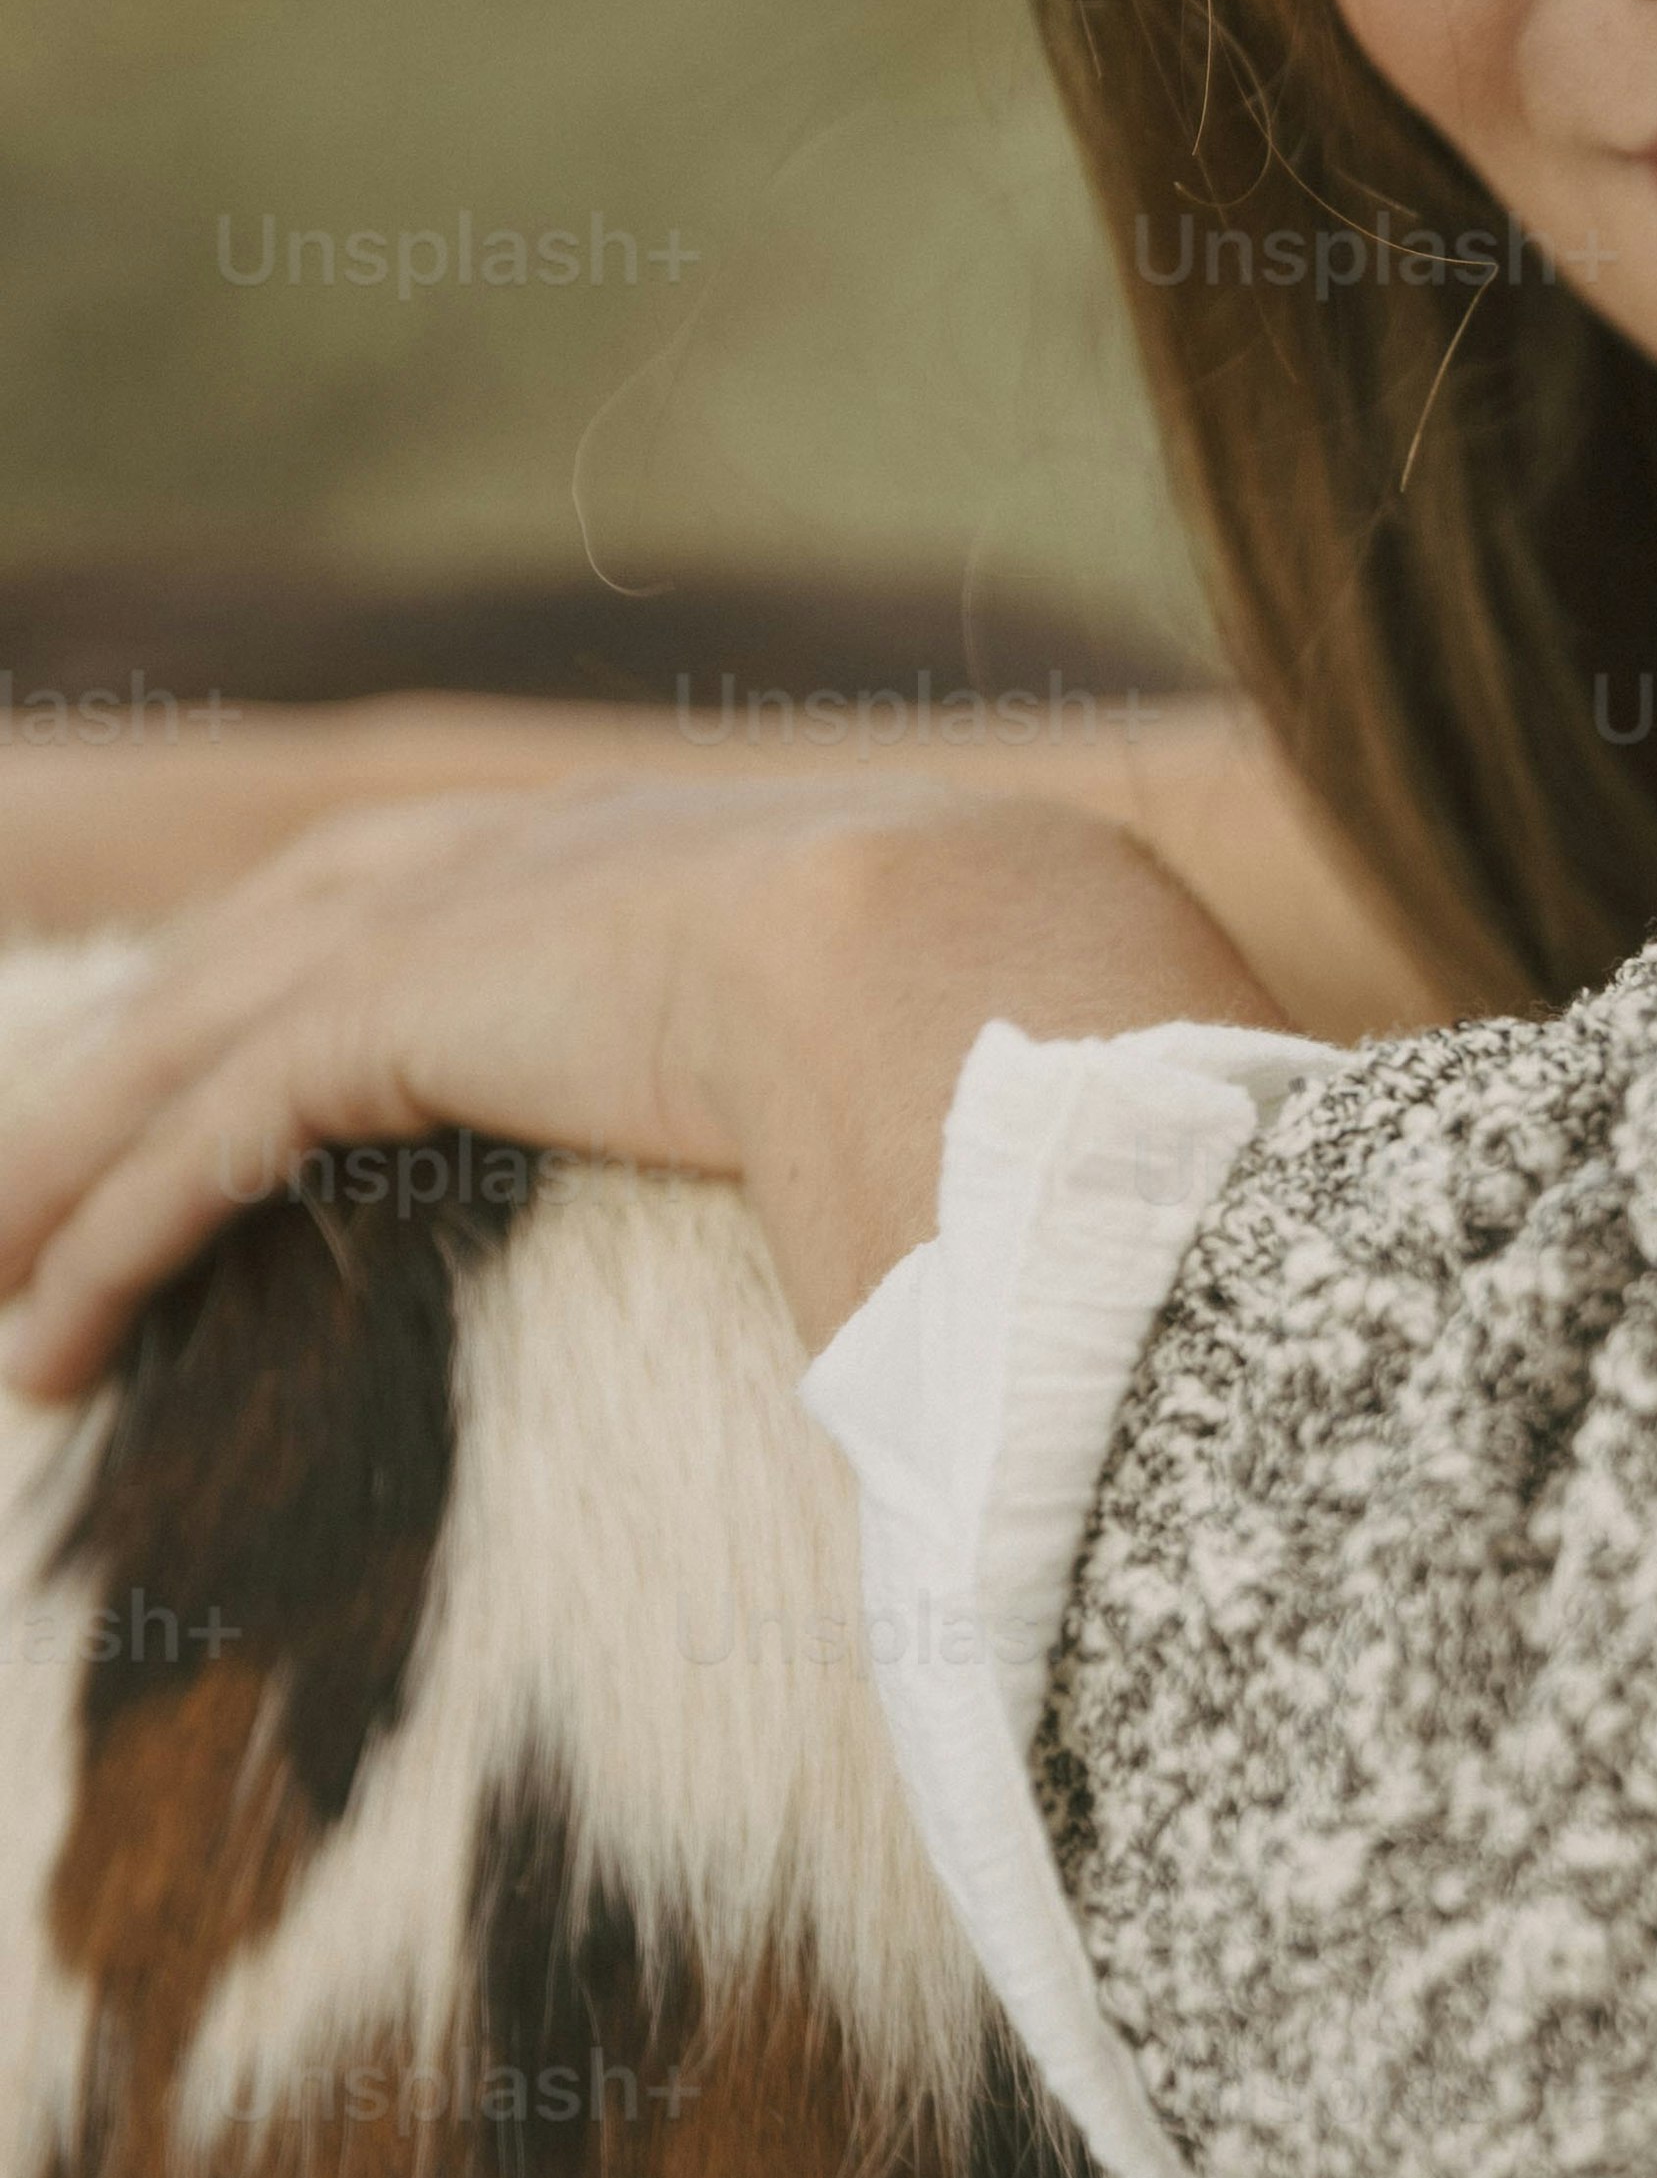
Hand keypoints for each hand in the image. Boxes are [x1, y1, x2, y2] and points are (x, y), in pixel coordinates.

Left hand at [0, 776, 1279, 1399]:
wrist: (991, 952)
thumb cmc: (1035, 1040)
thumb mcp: (956, 1062)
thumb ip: (923, 1138)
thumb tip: (1009, 1289)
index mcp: (648, 857)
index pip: (417, 907)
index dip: (306, 992)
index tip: (233, 1084)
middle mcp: (523, 852)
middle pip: (258, 952)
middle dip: (135, 1057)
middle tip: (32, 1182)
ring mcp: (454, 914)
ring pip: (196, 1039)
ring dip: (72, 1160)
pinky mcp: (406, 1004)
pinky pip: (216, 1134)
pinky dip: (117, 1227)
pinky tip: (48, 1326)